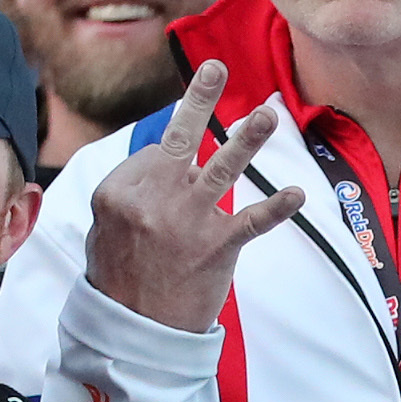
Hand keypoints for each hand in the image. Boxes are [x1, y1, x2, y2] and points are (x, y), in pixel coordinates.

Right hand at [83, 61, 302, 332]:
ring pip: (219, 170)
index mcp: (117, 191)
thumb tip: (162, 155)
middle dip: (198, 100)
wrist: (132, 334)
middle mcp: (152, 200)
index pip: (157, 152)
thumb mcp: (103, 228)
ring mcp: (186, 222)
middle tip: (215, 67)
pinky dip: (276, 208)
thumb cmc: (119, 278)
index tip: (175, 174)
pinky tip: (297, 194)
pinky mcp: (216, 247)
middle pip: (178, 140)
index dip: (172, 159)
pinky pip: (251, 221)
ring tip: (267, 114)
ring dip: (246, 140)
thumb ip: (130, 190)